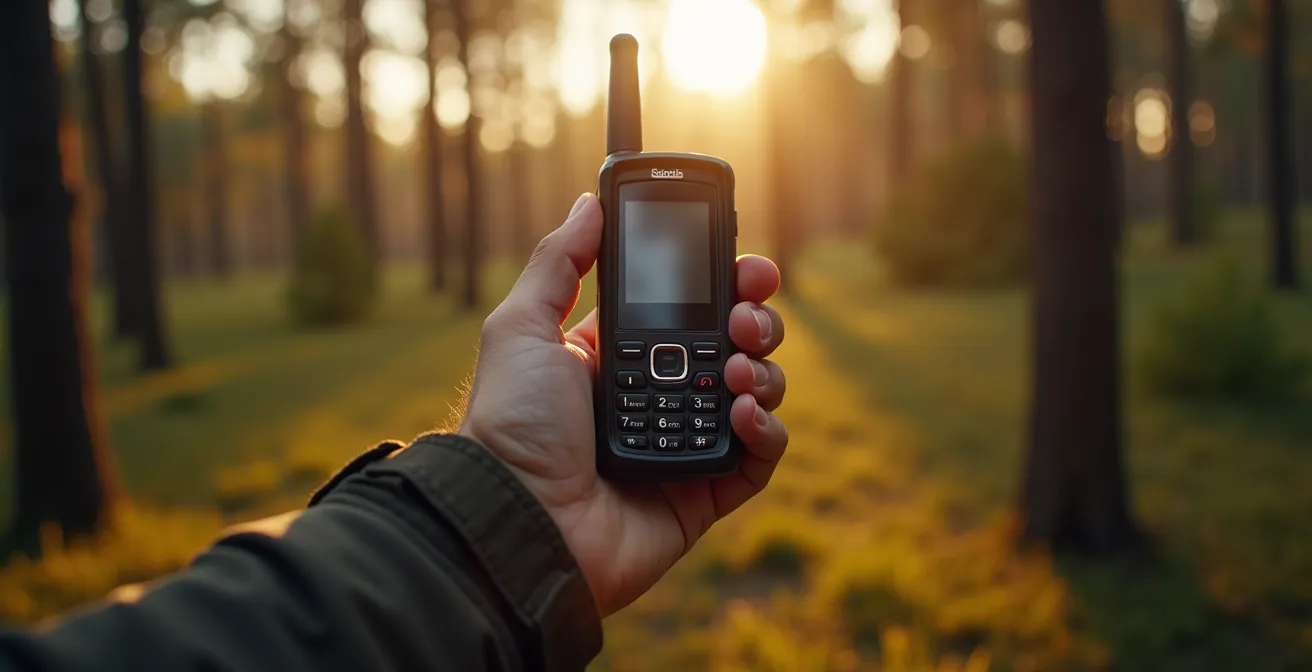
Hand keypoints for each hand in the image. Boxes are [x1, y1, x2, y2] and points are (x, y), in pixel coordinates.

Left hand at [459, 193, 787, 614]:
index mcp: (619, 354)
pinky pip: (758, 459)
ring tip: (741, 368)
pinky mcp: (703, 492)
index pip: (688, 307)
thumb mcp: (521, 327)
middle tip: (747, 314)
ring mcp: (684, 443)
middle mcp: (658, 395)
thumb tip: (588, 203)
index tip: (748, 263)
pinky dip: (766, 431)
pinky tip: (744, 413)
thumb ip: (559, 262)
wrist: (518, 519)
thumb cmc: (511, 426)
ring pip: (757, 394)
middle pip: (734, 344)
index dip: (724, 283)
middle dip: (754, 319)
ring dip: (765, 370)